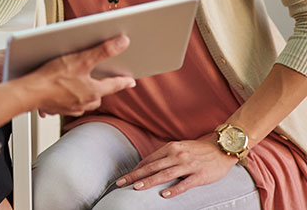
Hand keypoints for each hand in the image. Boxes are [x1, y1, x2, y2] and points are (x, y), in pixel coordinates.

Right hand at [31, 35, 135, 115]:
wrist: (28, 92)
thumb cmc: (51, 77)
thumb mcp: (81, 59)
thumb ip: (103, 51)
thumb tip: (123, 43)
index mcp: (93, 92)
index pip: (114, 85)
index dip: (123, 81)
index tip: (131, 81)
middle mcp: (84, 103)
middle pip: (99, 94)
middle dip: (100, 86)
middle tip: (101, 78)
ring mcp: (71, 107)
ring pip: (84, 99)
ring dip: (84, 91)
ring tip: (79, 81)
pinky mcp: (58, 108)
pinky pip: (68, 102)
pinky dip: (68, 96)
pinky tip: (60, 88)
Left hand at [116, 136, 237, 198]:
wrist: (222, 148)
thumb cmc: (199, 150)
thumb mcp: (180, 148)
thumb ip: (166, 155)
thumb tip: (150, 164)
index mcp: (170, 148)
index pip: (149, 159)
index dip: (136, 169)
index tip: (125, 177)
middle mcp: (177, 155)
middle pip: (152, 166)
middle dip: (135, 175)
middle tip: (121, 183)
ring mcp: (188, 165)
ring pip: (164, 174)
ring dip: (149, 181)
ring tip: (136, 188)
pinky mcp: (200, 175)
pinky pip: (185, 183)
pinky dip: (173, 189)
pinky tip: (164, 194)